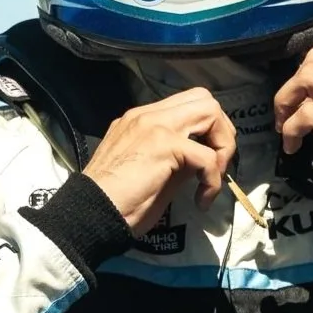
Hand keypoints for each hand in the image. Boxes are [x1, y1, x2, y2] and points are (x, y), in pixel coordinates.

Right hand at [82, 87, 236, 233]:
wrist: (91, 213)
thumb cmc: (115, 200)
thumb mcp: (150, 171)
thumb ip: (175, 158)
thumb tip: (203, 161)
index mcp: (141, 119)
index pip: (187, 104)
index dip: (207, 129)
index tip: (206, 161)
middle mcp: (147, 115)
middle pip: (204, 99)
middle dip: (221, 131)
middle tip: (217, 165)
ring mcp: (155, 126)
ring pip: (210, 113)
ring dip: (222, 146)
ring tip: (212, 178)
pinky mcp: (164, 145)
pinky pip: (206, 156)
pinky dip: (212, 180)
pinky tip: (201, 200)